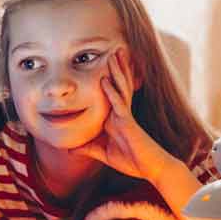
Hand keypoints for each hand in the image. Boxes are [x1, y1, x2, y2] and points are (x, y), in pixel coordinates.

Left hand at [69, 48, 173, 183]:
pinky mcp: (129, 123)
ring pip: (120, 89)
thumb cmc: (132, 162)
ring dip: (116, 71)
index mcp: (115, 118)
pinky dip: (112, 92)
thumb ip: (87, 148)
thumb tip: (69, 149)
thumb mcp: (103, 154)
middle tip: (112, 50)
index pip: (110, 94)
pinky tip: (106, 80)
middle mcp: (121, 113)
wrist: (151, 169)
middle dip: (116, 68)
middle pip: (118, 86)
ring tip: (114, 53)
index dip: (109, 78)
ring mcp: (125, 116)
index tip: (103, 63)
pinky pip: (119, 105)